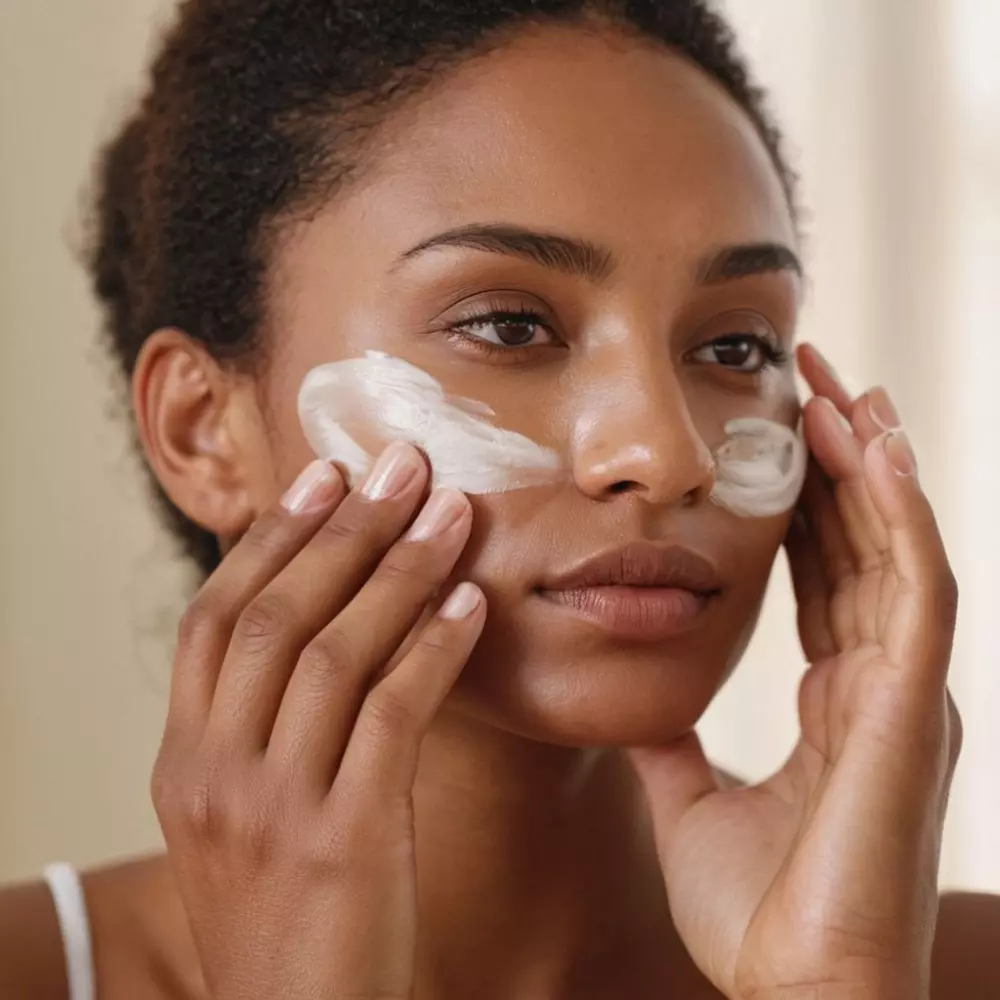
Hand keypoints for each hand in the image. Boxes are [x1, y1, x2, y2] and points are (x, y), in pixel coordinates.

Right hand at [151, 444, 484, 999]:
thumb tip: (319, 619)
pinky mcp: (343, 843)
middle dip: (342, 532)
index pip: (214, 619)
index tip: (324, 476)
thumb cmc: (289, 911)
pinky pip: (392, 717)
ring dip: (397, 572)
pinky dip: (433, 650)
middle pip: (274, 617)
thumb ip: (264, 726)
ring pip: (332, 654)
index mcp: (184, 761)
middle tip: (399, 466)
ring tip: (451, 513)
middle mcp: (214, 774)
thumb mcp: (247, 814)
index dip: (271, 539)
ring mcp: (273, 809)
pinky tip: (470, 605)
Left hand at [629, 344, 960, 999]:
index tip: (772, 440)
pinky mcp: (912, 707)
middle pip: (862, 543)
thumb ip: (675, 745)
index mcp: (837, 698)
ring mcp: (903, 691)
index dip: (803, 504)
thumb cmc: (757, 912)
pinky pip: (914, 588)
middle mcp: (879, 682)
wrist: (795, 994)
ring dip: (870, 464)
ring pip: (895, 547)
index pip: (823, 573)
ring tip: (838, 390)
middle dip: (837, 459)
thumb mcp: (693, 801)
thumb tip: (639, 706)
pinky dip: (901, 515)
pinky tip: (877, 451)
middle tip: (806, 381)